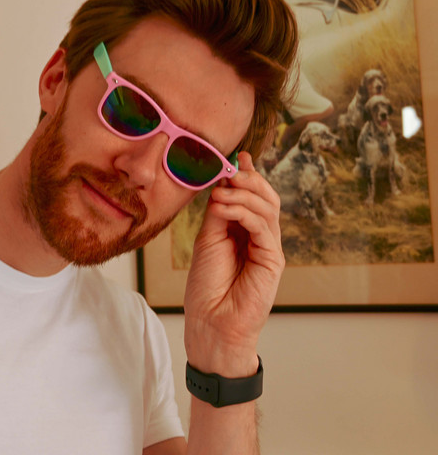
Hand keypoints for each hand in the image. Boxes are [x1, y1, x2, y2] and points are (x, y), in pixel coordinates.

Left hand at [183, 152, 284, 374]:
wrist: (210, 322)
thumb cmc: (206, 284)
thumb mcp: (208, 238)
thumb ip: (219, 212)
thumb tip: (224, 183)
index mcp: (244, 230)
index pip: (252, 196)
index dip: (248, 175)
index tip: (239, 156)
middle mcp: (260, 236)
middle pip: (265, 198)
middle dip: (250, 180)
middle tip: (232, 171)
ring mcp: (269, 247)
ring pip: (268, 208)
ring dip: (243, 194)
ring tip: (221, 193)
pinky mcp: (273, 260)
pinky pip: (264, 227)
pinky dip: (245, 212)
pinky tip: (226, 208)